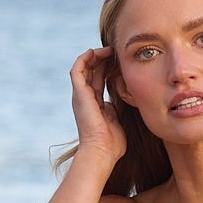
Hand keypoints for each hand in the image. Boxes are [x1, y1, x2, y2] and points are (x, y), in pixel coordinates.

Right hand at [69, 46, 126, 170]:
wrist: (102, 151)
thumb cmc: (112, 143)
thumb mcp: (118, 120)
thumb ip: (118, 108)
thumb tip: (125, 98)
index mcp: (94, 104)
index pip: (99, 79)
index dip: (108, 68)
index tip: (121, 61)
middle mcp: (85, 98)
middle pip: (92, 71)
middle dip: (103, 59)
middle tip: (116, 51)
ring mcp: (80, 96)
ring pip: (84, 68)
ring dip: (95, 56)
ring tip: (108, 50)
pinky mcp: (78, 94)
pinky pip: (77, 70)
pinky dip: (84, 59)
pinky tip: (96, 52)